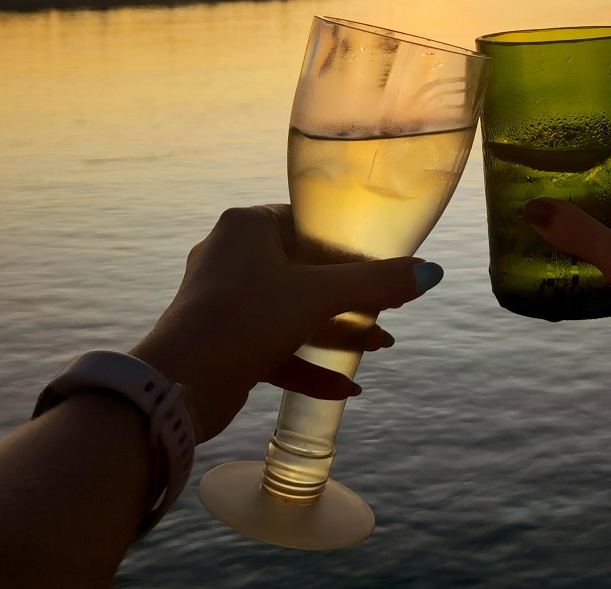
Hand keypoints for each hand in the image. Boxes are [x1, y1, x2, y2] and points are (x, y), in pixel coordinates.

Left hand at [130, 204, 438, 441]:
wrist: (179, 387)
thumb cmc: (247, 318)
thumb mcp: (319, 297)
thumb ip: (376, 284)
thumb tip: (431, 271)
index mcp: (246, 227)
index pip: (305, 222)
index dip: (345, 244)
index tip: (379, 264)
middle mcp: (230, 257)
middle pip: (302, 271)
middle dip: (348, 298)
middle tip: (387, 312)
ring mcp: (223, 302)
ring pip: (291, 313)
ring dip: (334, 333)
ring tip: (378, 349)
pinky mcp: (222, 343)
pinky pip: (274, 346)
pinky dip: (307, 365)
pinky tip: (344, 390)